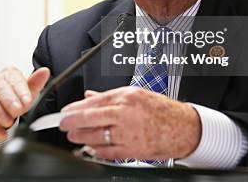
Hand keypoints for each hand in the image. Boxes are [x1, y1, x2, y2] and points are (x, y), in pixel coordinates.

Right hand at [0, 67, 49, 138]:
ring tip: (8, 122)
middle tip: (17, 110)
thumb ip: (36, 82)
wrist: (2, 109)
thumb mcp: (29, 92)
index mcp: (8, 73)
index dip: (21, 90)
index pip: (13, 78)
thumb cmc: (16, 97)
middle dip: (8, 100)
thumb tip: (45, 71)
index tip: (27, 101)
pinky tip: (1, 132)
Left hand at [59, 87, 200, 159]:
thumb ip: (110, 97)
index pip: (93, 101)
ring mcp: (129, 133)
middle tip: (62, 124)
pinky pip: (107, 152)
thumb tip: (89, 96)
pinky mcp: (133, 150)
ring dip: (81, 137)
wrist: (184, 128)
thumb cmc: (162, 110)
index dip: (75, 108)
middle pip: (90, 118)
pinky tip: (90, 147)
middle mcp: (126, 114)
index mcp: (126, 96)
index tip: (65, 111)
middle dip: (71, 122)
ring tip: (74, 136)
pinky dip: (96, 151)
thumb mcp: (136, 94)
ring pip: (96, 137)